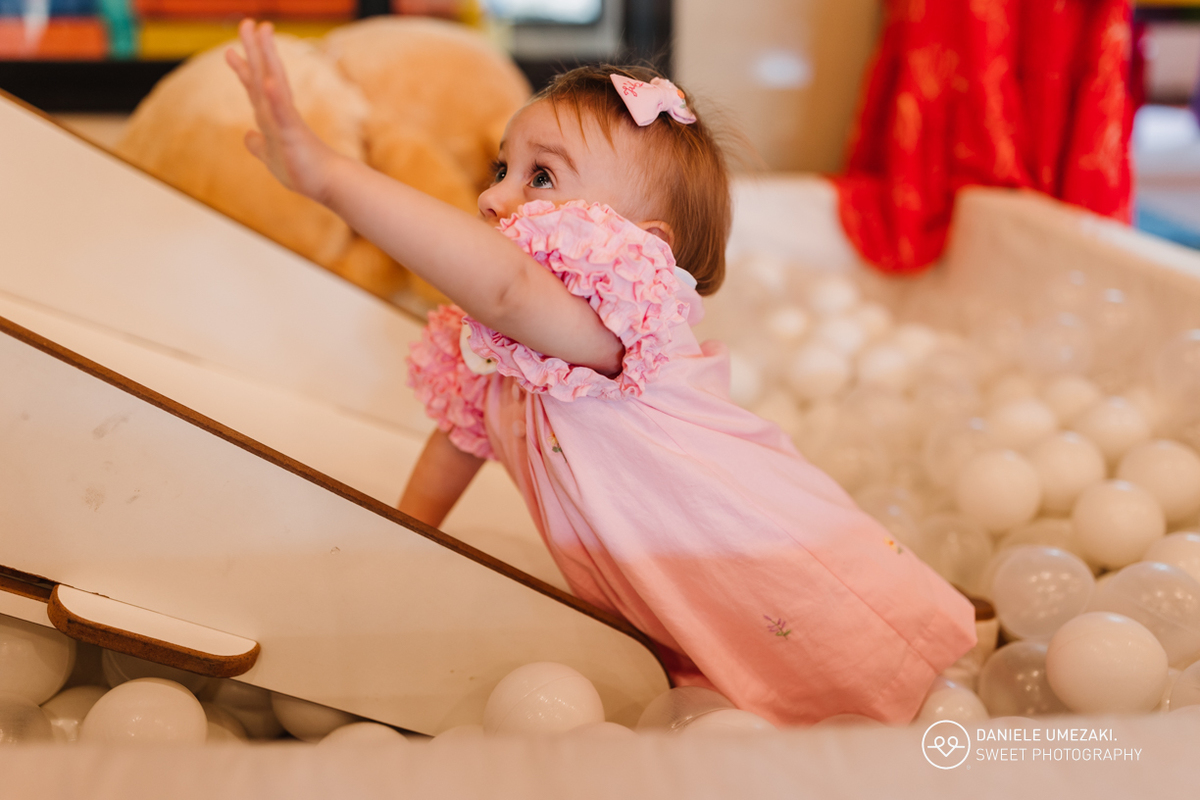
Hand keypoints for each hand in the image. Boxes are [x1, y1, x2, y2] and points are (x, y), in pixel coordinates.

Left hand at [225, 19, 336, 202]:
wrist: (328, 184)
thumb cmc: (304, 170)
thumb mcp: (271, 156)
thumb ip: (258, 144)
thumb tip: (248, 136)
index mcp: (273, 118)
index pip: (255, 87)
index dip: (244, 68)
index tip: (232, 49)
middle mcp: (280, 113)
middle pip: (263, 75)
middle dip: (254, 49)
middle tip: (247, 22)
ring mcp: (287, 120)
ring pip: (274, 83)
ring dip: (267, 57)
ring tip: (263, 33)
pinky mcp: (294, 133)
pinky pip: (282, 113)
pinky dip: (275, 97)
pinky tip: (269, 81)